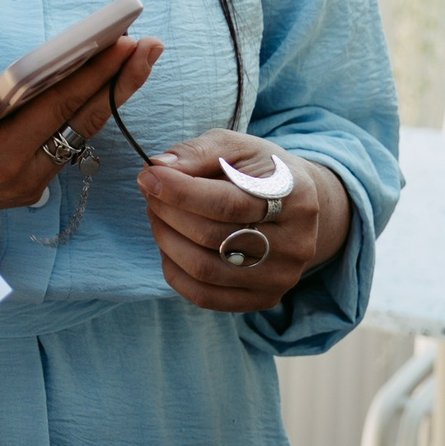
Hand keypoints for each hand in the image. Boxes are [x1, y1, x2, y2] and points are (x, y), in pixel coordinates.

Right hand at [0, 38, 162, 214]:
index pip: (60, 106)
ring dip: (109, 97)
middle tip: (152, 47)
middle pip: (84, 121)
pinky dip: (86, 113)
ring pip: (80, 133)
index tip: (125, 43)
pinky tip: (97, 92)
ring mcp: (30, 184)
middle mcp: (24, 175)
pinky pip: (67, 143)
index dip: (95, 73)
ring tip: (134, 62)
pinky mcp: (28, 185)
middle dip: (122, 82)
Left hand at [135, 129, 353, 312]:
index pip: (227, 204)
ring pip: (204, 270)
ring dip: (166, 239)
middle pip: (212, 237)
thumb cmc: (259, 171)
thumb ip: (198, 152)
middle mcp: (295, 243)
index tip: (148, 175)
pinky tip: (170, 244)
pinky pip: (204, 296)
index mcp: (293, 196)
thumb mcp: (236, 146)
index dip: (179, 192)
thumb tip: (158, 166)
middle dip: (167, 211)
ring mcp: (281, 277)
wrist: (296, 207)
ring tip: (157, 213)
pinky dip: (174, 270)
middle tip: (150, 191)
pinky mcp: (265, 298)